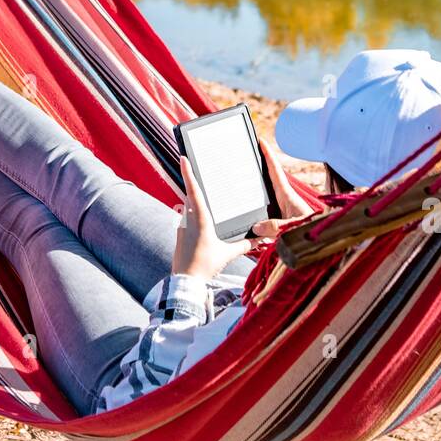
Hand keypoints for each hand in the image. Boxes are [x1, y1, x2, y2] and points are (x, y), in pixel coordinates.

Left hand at [173, 157, 274, 280]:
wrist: (185, 282)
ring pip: (187, 209)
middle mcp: (188, 220)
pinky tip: (200, 224)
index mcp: (200, 219)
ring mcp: (181, 228)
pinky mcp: (179, 236)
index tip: (183, 158)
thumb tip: (261, 240)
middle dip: (193, 185)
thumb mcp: (227, 254)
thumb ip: (244, 245)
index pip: (193, 191)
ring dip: (194, 203)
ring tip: (203, 198)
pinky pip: (185, 221)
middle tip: (195, 169)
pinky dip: (192, 218)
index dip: (188, 173)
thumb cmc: (205, 266)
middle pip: (190, 197)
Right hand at [250, 139, 315, 241]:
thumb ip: (276, 227)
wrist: (322, 243)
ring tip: (242, 180)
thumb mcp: (293, 228)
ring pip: (265, 198)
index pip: (276, 171)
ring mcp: (282, 211)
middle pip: (268, 180)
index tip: (260, 141)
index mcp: (288, 196)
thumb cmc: (312, 233)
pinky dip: (256, 214)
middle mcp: (284, 201)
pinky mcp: (280, 222)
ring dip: (255, 192)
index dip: (268, 155)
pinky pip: (264, 215)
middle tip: (247, 154)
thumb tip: (256, 227)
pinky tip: (248, 218)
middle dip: (258, 167)